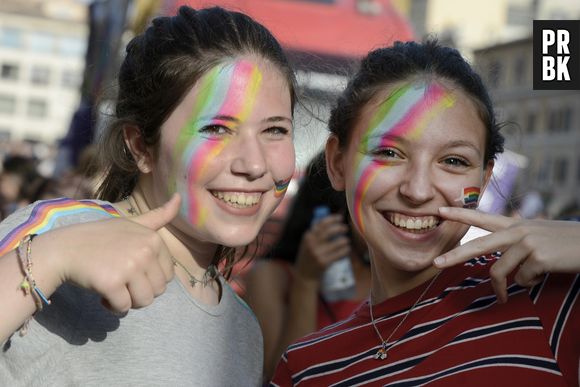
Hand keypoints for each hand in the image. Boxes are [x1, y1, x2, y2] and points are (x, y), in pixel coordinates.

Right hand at [54, 194, 180, 311]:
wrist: (64, 248)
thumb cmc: (100, 237)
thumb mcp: (132, 222)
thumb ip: (158, 216)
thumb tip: (179, 197)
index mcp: (153, 239)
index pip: (168, 275)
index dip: (150, 278)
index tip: (132, 269)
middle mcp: (145, 251)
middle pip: (158, 290)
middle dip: (141, 291)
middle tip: (122, 281)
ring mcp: (129, 266)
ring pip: (144, 301)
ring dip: (129, 301)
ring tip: (115, 287)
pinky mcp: (112, 283)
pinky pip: (123, 308)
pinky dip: (112, 306)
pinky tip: (102, 293)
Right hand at [294, 214, 350, 280]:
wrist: (304, 275)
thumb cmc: (308, 257)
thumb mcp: (307, 244)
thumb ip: (315, 234)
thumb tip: (330, 222)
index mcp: (307, 236)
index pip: (321, 223)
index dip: (332, 219)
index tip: (340, 217)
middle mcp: (311, 243)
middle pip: (329, 231)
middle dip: (340, 228)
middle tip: (345, 228)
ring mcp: (317, 253)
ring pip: (337, 242)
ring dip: (344, 240)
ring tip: (346, 241)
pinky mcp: (324, 262)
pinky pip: (339, 254)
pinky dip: (345, 250)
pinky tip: (347, 249)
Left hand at [433, 206, 579, 302]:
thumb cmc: (565, 244)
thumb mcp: (538, 236)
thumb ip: (516, 243)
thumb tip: (500, 264)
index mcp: (516, 225)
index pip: (482, 218)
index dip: (460, 215)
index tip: (439, 212)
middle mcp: (518, 231)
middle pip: (478, 245)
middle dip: (455, 256)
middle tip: (436, 264)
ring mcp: (527, 243)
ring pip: (499, 270)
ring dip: (503, 288)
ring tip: (506, 295)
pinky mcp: (538, 257)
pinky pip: (522, 279)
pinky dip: (529, 283)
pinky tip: (543, 275)